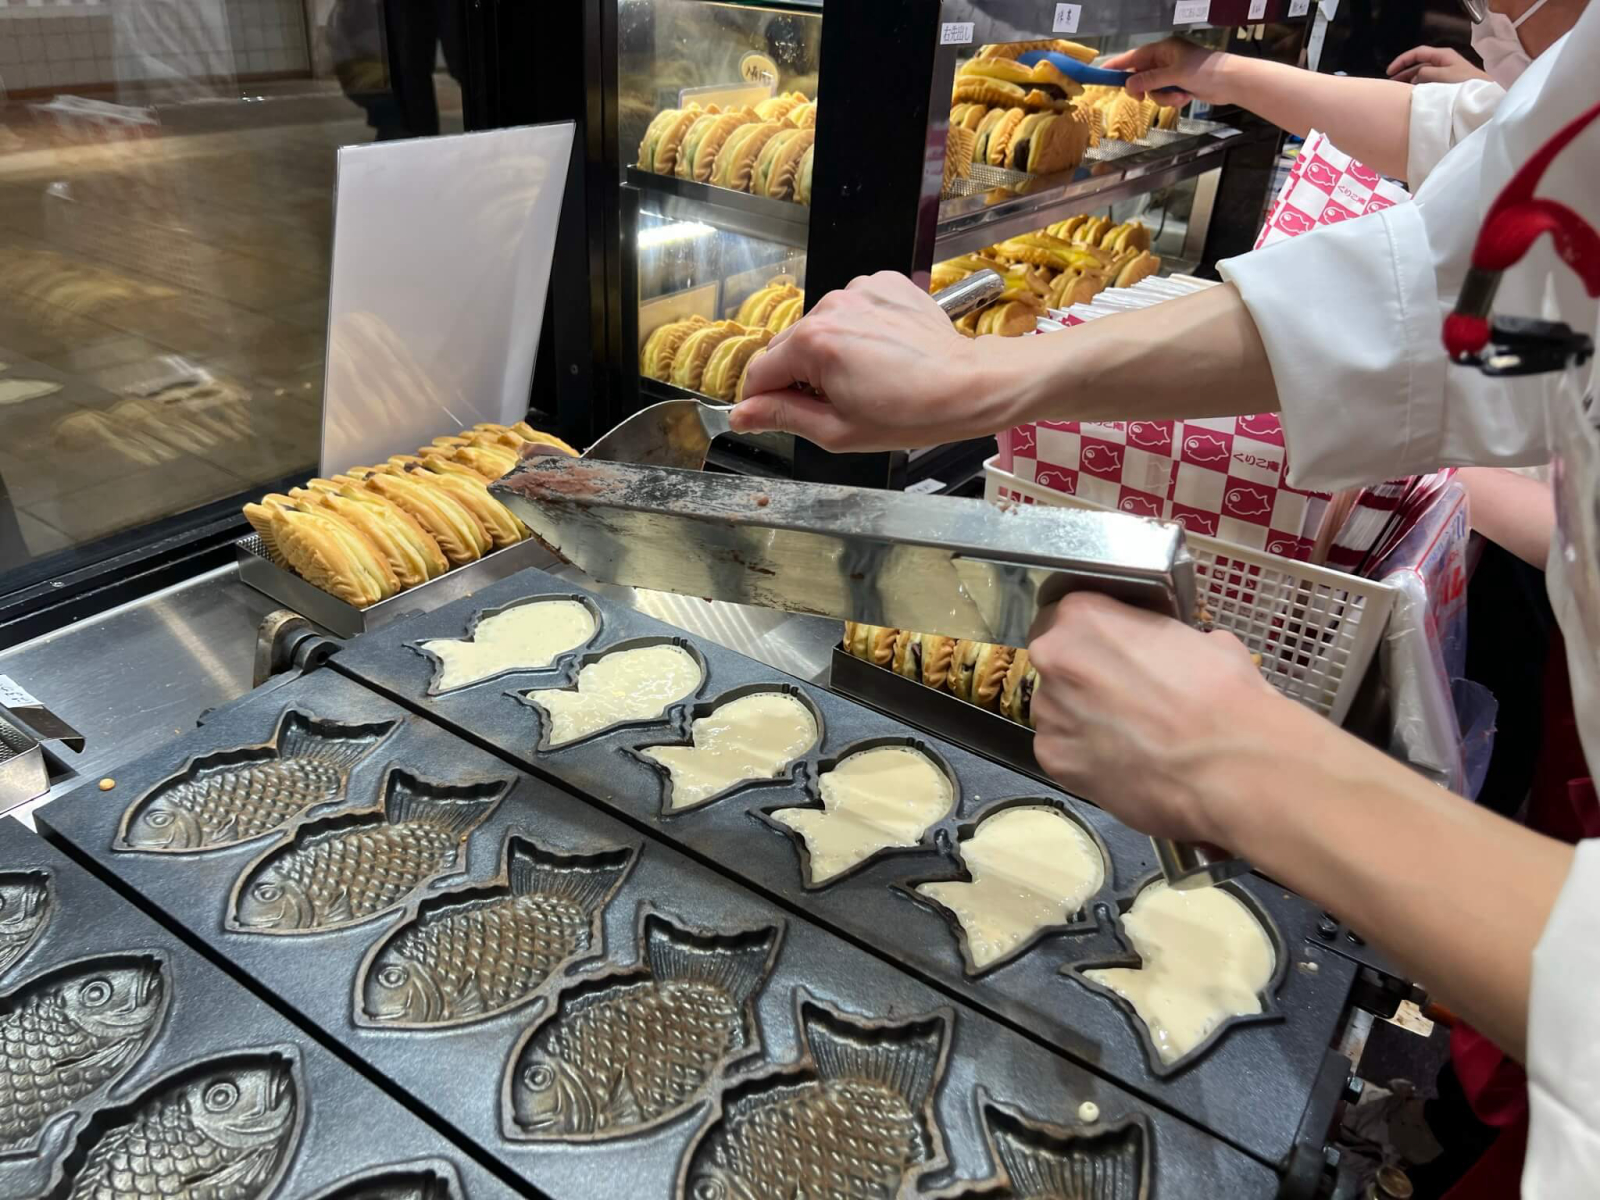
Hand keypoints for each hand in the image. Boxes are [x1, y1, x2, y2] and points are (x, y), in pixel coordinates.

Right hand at [730, 271, 1021, 450]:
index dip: (761, 400)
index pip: (759, 371)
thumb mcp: (837, 430)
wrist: (969, 385)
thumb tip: (743, 415)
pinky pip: (851, 308)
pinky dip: (856, 329)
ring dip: (828, 351)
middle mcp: (830, 306)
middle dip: (797, 375)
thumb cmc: (910, 413)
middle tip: (831, 403)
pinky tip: (880, 352)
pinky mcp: (883, 283)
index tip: (773, 415)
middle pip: (788, 346)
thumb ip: (782, 417)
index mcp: (814, 343)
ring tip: (864, 377)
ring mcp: (859, 290)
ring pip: (819, 326)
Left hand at [1027, 593, 1286, 846]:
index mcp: (1083, 615)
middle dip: (1085, 678)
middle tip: (1124, 697)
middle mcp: (1053, 656)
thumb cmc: (1222, 694)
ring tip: (1126, 736)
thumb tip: (1179, 653)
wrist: (1226, 766)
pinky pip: (1060, 751)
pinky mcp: (1052, 758)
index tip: (1116, 654)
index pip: (1073, 617)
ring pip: (1056, 709)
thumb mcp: (1204, 641)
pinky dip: (1083, 757)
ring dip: (1082, 718)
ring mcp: (1047, 709)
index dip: (1097, 639)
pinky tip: (1119, 763)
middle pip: (1058, 663)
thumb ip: (1168, 639)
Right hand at [1100, 37, 1230, 106]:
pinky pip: (1166, 96)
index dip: (1118, 65)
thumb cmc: (1203, 70)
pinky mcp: (1180, 86)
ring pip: (1154, 90)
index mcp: (1163, 49)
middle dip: (1145, 89)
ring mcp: (1173, 74)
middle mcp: (1166, 60)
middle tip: (1141, 99)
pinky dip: (1173, 100)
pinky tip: (1186, 98)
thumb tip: (1127, 86)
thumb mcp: (1173, 74)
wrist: (1230, 82)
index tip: (1103, 73)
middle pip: (1141, 77)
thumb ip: (1149, 80)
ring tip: (1179, 96)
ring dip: (1164, 97)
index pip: (1134, 57)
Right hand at [1386, 45, 1489, 84]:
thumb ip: (1426, 73)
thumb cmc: (1464, 83)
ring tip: (1398, 89)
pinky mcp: (1447, 81)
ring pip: (1422, 72)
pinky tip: (1413, 93)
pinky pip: (1428, 80)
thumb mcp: (1444, 76)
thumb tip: (1415, 76)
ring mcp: (1445, 70)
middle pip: (1418, 63)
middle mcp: (1442, 60)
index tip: (1390, 71)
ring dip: (1410, 79)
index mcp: (1442, 55)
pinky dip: (1418, 85)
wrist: (1483, 93)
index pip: (1417, 53)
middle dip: (1404, 71)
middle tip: (1391, 82)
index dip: (1402, 60)